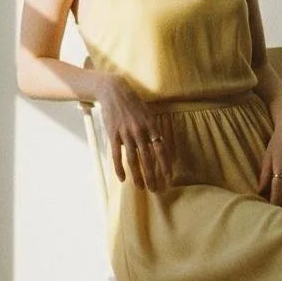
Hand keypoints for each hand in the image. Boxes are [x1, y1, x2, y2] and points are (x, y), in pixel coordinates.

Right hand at [98, 74, 174, 191]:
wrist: (114, 91)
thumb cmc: (133, 101)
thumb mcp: (148, 111)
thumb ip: (153, 128)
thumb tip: (159, 144)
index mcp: (151, 125)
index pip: (161, 149)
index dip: (165, 164)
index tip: (169, 178)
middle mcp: (139, 131)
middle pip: (147, 158)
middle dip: (152, 176)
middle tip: (155, 189)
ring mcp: (125, 133)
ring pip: (133, 160)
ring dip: (137, 176)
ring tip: (140, 187)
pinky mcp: (113, 135)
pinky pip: (116, 155)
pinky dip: (119, 168)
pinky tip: (122, 178)